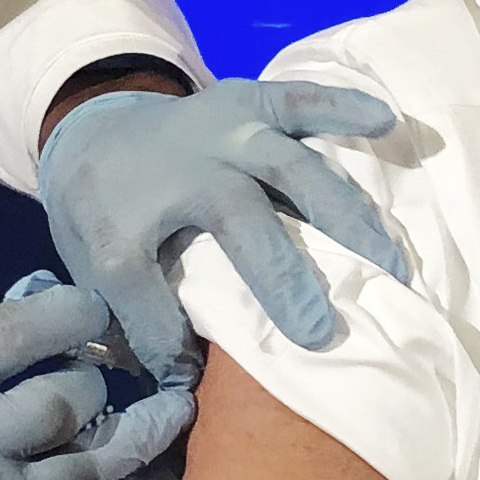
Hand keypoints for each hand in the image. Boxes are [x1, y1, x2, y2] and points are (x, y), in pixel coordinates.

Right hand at [0, 280, 185, 479]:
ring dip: (142, 432)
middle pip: (76, 394)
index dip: (81, 310)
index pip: (35, 326)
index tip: (97, 310)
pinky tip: (161, 469)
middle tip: (110, 372)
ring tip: (174, 410)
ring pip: (103, 457)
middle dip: (98, 380)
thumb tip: (38, 313)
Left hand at [36, 78, 409, 384]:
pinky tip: (387, 120)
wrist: (93, 130)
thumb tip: (183, 379)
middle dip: (279, 274)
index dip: (161, 333)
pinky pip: (299, 101)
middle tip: (319, 332)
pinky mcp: (248, 101)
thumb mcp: (93, 273)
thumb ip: (135, 320)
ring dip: (341, 213)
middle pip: (236, 214)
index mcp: (119, 214)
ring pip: (286, 163)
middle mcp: (176, 168)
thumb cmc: (105, 215)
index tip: (188, 376)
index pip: (138, 282)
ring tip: (386, 261)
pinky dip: (343, 107)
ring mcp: (219, 127)